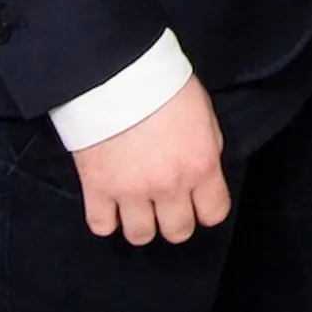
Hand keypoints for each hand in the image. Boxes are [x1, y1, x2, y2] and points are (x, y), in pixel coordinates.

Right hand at [71, 77, 227, 244]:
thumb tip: (204, 174)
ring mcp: (131, 191)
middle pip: (178, 231)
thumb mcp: (205, 115)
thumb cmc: (166, 86)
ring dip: (141, 223)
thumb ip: (207, 149)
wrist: (119, 75)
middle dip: (176, 221)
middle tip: (169, 206)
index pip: (214, 213)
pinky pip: (102, 226)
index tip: (201, 204)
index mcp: (201, 165)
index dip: (208, 210)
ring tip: (139, 206)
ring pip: (140, 236)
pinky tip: (111, 205)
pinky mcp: (97, 189)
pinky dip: (107, 220)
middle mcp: (169, 185)